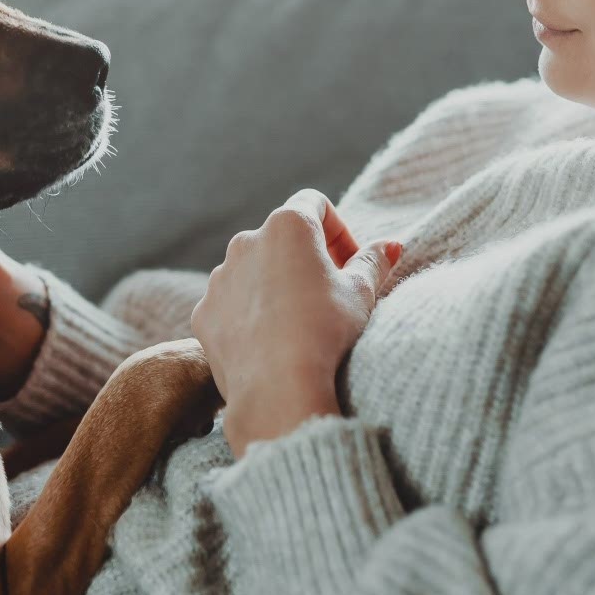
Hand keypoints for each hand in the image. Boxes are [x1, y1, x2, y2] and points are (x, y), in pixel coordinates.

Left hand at [190, 189, 402, 457]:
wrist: (277, 389)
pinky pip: (230, 303)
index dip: (338, 231)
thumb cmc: (325, 332)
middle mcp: (246, 241)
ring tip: (299, 323)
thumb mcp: (361, 294)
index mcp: (287, 225)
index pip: (315, 205)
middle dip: (306, 259)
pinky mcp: (204, 311)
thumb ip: (374, 261)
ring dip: (275, 285)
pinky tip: (271, 342)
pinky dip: (249, 313)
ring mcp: (219, 277)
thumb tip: (391, 245)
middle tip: (330, 295)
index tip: (350, 264)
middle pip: (281, 237)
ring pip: (253, 270)